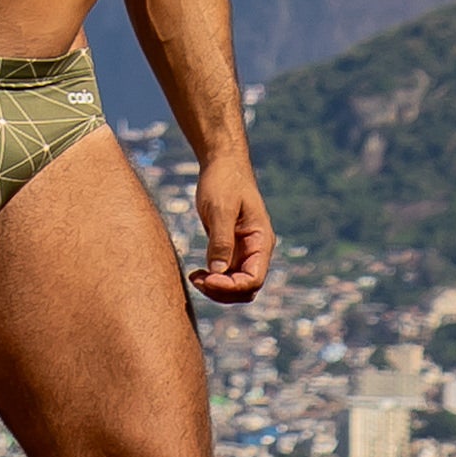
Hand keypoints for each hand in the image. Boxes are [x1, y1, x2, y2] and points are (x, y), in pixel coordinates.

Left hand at [189, 153, 272, 302]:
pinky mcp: (230, 248)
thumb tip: (218, 272)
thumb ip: (221, 241)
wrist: (222, 164)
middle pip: (246, 288)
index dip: (231, 286)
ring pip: (235, 285)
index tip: (207, 279)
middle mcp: (256, 250)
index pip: (254, 279)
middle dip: (223, 291)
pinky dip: (212, 279)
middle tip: (197, 280)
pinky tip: (196, 273)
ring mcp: (244, 251)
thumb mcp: (220, 209)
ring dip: (216, 289)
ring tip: (194, 278)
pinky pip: (225, 274)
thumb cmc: (224, 181)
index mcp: (261, 240)